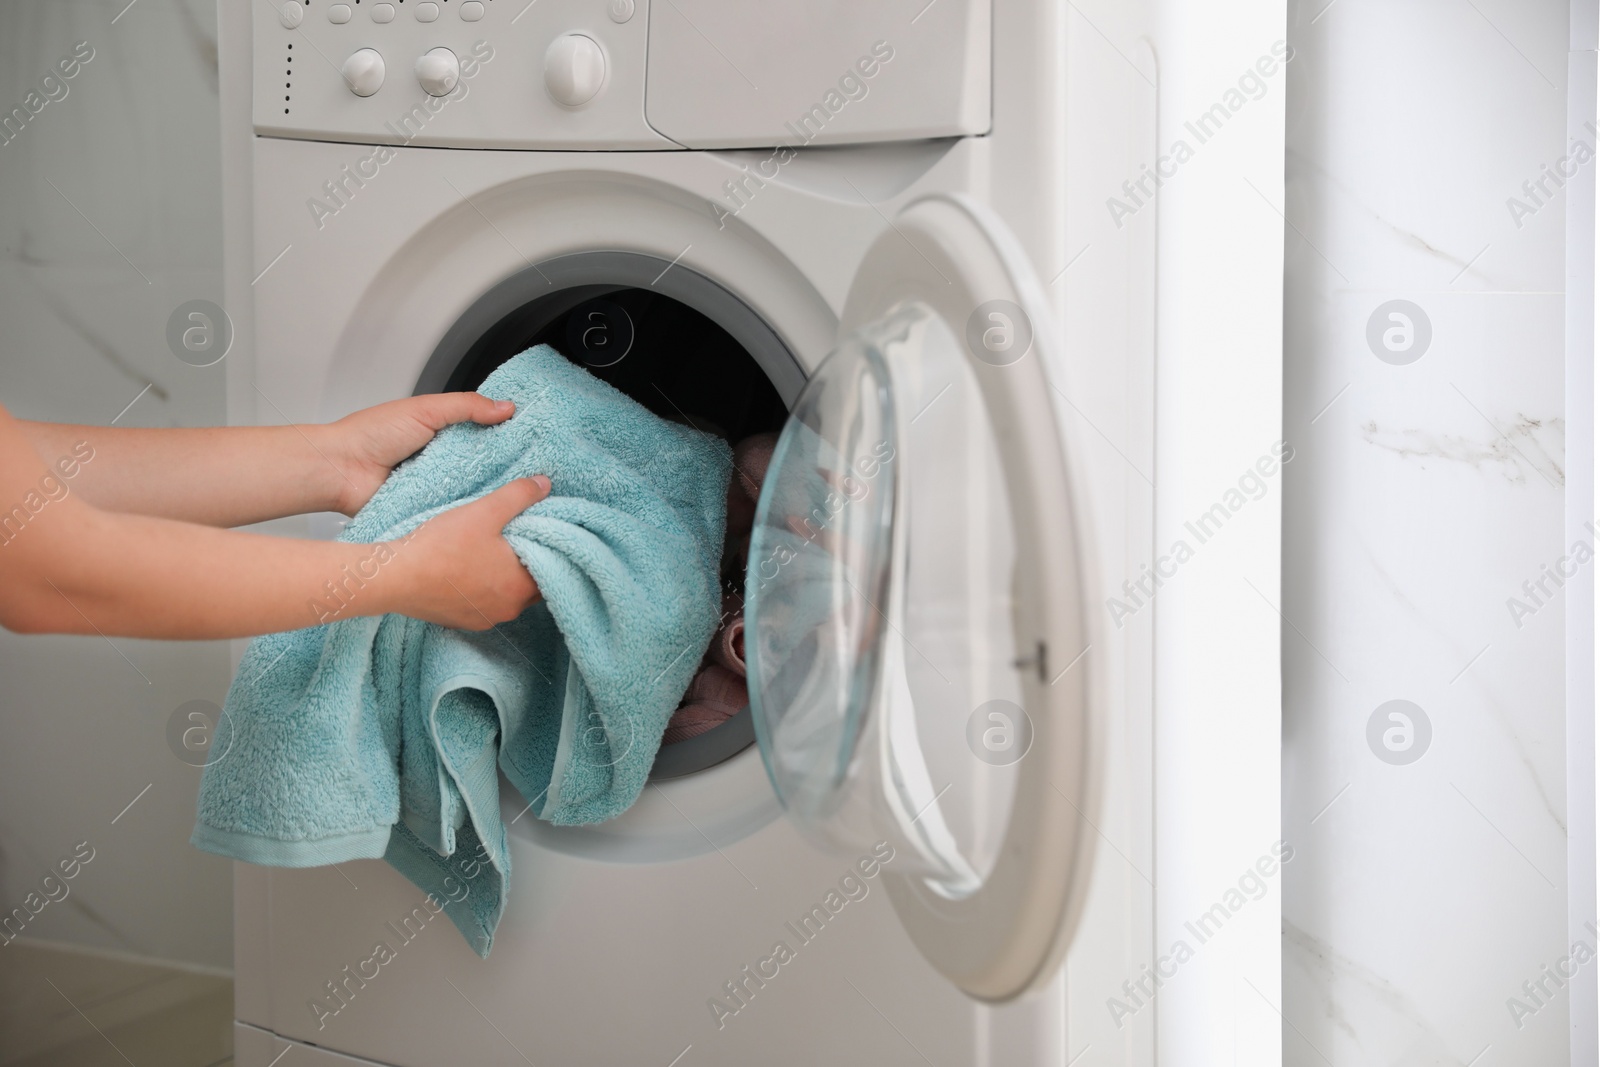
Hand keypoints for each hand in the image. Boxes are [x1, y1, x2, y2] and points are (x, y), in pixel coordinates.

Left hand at [321, 393, 516, 515]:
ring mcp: (437, 487)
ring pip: (475, 490)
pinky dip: (469, 512)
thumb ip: (466, 406)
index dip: (507, 434)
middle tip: (538, 470)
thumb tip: (505, 408)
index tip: (534, 438)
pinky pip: (456, 512)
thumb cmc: (370, 434)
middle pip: (485, 464)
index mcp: (442, 431)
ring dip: (491, 492)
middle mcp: (443, 460)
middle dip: (507, 468)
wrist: (339, 470)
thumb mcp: (425, 409)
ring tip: (523, 495)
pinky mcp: (430, 511)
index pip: (484, 432)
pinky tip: (492, 513)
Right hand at [389, 477, 550, 629]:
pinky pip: (481, 604)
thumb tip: (545, 484)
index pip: (552, 570)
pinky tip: (466, 570)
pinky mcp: (459, 622)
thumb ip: (518, 495)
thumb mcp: (484, 511)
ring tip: (490, 553)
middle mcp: (508, 610)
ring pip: (505, 595)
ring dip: (502, 578)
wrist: (394, 577)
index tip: (537, 533)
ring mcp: (483, 619)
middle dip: (525, 564)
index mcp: (521, 587)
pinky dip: (480, 589)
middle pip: (529, 585)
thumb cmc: (442, 546)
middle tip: (514, 539)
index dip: (547, 550)